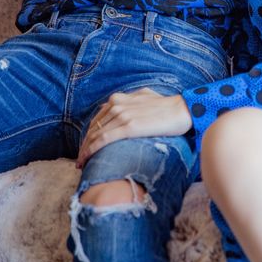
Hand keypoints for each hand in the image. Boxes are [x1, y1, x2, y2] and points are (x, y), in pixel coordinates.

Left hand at [76, 88, 191, 168]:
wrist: (182, 110)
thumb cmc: (166, 106)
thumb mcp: (143, 98)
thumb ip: (130, 103)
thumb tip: (122, 109)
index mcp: (119, 98)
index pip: (97, 119)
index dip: (89, 134)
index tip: (85, 147)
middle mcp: (117, 104)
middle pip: (93, 127)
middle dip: (84, 144)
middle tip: (80, 159)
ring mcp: (122, 115)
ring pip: (95, 134)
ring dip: (85, 150)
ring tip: (82, 163)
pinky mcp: (128, 127)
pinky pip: (104, 139)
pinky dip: (92, 150)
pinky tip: (88, 159)